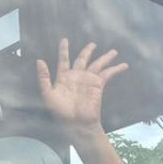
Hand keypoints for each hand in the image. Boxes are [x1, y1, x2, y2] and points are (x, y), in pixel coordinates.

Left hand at [37, 38, 130, 163]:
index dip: (64, 50)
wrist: (76, 123)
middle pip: (83, 59)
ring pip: (97, 64)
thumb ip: (43, 77)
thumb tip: (39, 60)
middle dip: (88, 51)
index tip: (64, 40)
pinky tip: (123, 65)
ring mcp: (88, 80)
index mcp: (63, 77)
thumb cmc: (60, 112)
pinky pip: (107, 74)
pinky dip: (115, 69)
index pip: (64, 60)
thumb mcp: (47, 94)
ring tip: (113, 51)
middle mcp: (77, 77)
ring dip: (105, 57)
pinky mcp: (98, 85)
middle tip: (93, 43)